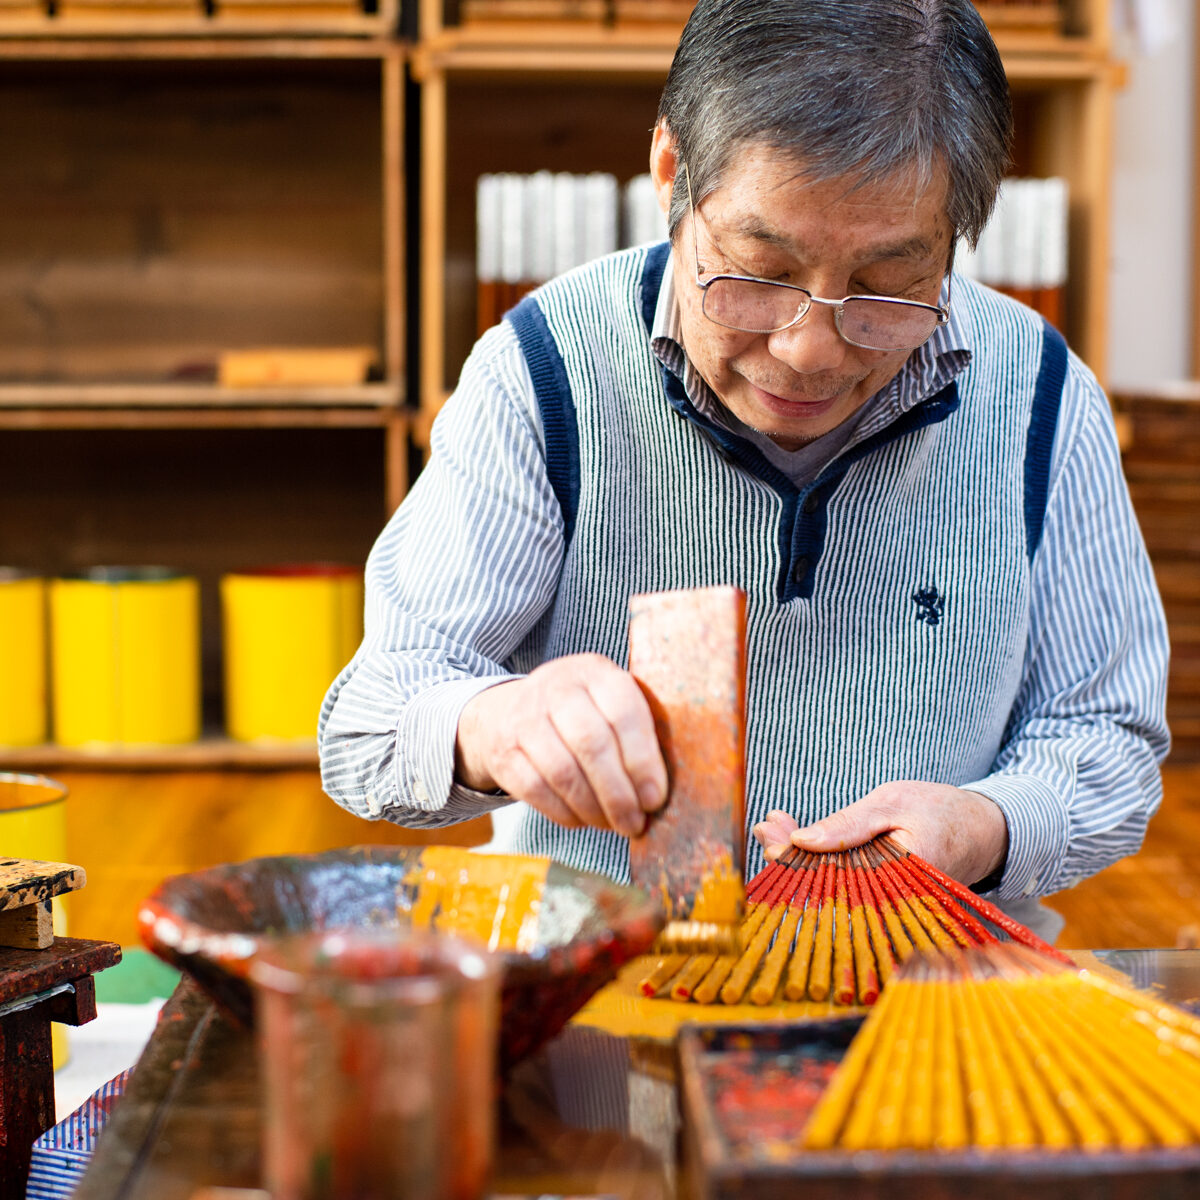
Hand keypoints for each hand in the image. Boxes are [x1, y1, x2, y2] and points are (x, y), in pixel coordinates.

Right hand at [455, 653, 668, 837]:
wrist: (508, 710)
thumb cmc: (581, 714)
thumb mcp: (609, 702)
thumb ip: (638, 733)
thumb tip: (659, 792)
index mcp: (596, 672)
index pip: (624, 714)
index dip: (642, 761)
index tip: (655, 798)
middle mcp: (558, 687)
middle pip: (592, 744)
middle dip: (618, 793)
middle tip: (634, 822)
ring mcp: (524, 717)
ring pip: (563, 772)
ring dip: (593, 808)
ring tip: (612, 825)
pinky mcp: (503, 750)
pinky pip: (535, 789)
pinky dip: (563, 813)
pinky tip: (582, 820)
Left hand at [751, 781, 1008, 886]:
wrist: (984, 831)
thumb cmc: (940, 811)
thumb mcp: (892, 803)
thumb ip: (848, 825)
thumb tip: (802, 841)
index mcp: (902, 877)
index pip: (834, 875)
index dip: (795, 857)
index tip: (769, 830)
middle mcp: (894, 903)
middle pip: (826, 887)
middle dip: (789, 856)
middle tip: (765, 826)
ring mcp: (889, 907)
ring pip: (832, 887)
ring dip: (799, 859)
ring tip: (772, 828)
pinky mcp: (885, 901)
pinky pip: (846, 886)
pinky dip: (820, 863)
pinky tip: (797, 842)